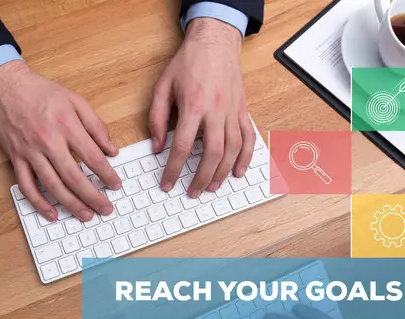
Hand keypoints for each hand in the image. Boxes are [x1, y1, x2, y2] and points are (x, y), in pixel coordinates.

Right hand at [0, 61, 121, 221]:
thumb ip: (96, 126)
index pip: (92, 157)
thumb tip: (112, 149)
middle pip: (74, 177)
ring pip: (52, 185)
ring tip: (86, 215)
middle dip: (93, 196)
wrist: (5, 84)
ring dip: (71, 204)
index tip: (116, 185)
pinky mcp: (16, 158)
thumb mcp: (75, 100)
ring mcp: (30, 152)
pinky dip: (38, 203)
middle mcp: (48, 141)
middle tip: (106, 209)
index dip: (107, 174)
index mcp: (66, 125)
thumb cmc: (41, 92)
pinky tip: (52, 214)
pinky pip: (27, 185)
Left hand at [149, 18, 254, 197]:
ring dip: (223, 172)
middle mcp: (216, 111)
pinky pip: (248, 137)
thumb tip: (157, 147)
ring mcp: (232, 111)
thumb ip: (157, 118)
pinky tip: (238, 171)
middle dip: (201, 178)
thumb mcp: (162, 86)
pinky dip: (246, 157)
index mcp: (193, 106)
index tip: (167, 183)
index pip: (182, 147)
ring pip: (232, 150)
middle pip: (211, 154)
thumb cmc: (188, 62)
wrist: (215, 41)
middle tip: (192, 191)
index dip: (174, 169)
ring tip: (212, 187)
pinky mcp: (242, 110)